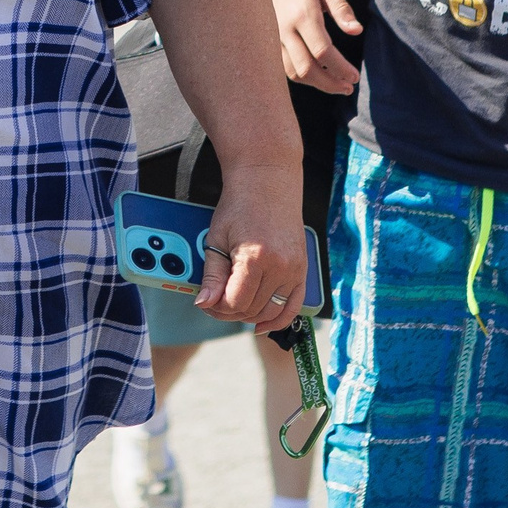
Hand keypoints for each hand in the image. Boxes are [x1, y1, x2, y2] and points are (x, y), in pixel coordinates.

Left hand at [192, 165, 308, 331]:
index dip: (217, 307)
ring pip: (270, 311)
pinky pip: (292, 306)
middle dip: (229, 312)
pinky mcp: (302, 270)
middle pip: (252, 309)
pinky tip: (261, 326)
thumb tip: (205, 303)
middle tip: (215, 303)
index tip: (207, 302)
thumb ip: (212, 275)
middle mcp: (280, 267)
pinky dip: (277, 320)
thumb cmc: (239, 205)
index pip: (235, 302)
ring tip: (234, 306)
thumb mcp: (216, 238)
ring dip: (249, 316)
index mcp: (255, 258)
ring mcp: (295, 270)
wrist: (267, 181)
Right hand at [260, 0, 360, 93]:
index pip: (323, 52)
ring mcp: (272, 33)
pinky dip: (299, 74)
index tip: (355, 77)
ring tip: (334, 85)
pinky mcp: (267, 35)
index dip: (341, 69)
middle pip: (307, 69)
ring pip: (292, 71)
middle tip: (348, 87)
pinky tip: (314, 74)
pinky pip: (281, 64)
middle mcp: (284, 28)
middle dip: (330, 83)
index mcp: (303, 14)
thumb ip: (341, 8)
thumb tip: (356, 31)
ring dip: (315, 83)